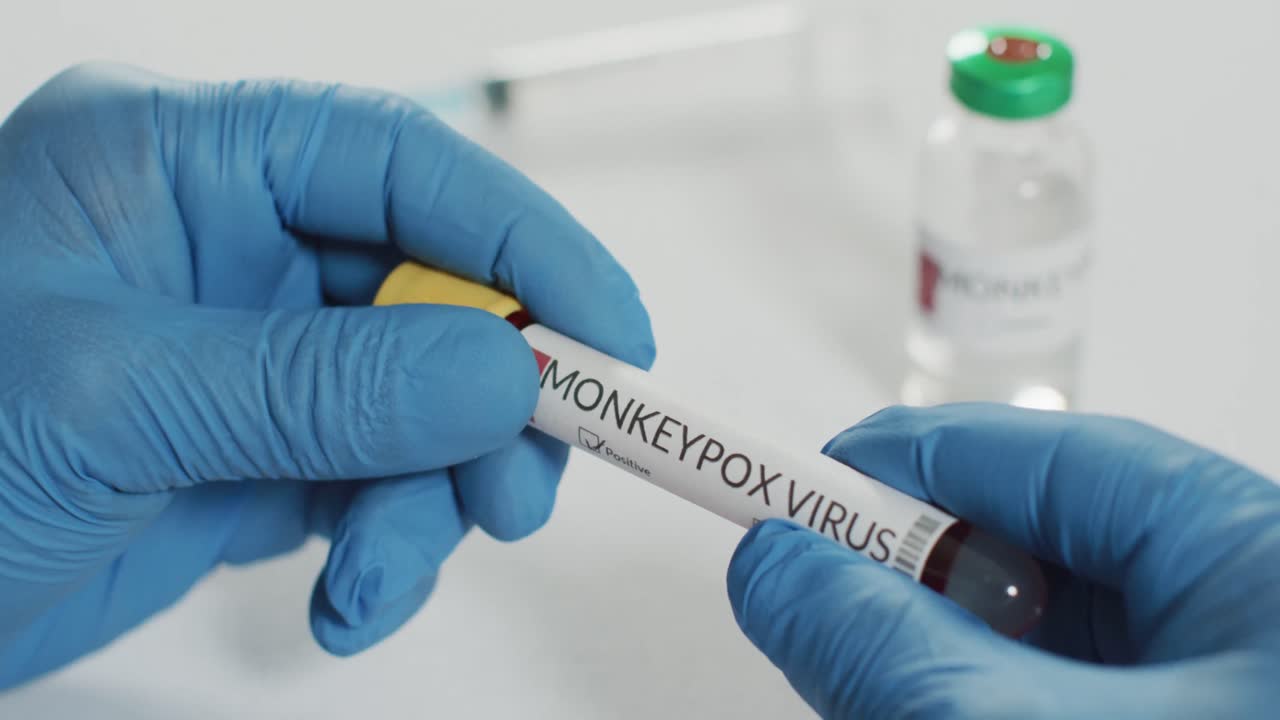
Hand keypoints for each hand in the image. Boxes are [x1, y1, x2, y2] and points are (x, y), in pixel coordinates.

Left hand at [0, 63, 653, 687]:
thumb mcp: (116, 402)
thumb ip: (323, 385)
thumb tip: (502, 374)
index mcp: (180, 166)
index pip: (397, 164)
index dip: (521, 239)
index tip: (608, 329)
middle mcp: (229, 248)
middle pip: (434, 290)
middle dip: (493, 395)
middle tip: (526, 481)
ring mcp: (253, 356)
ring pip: (422, 403)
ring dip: (438, 495)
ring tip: (390, 567)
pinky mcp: (259, 449)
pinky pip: (379, 481)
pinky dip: (390, 545)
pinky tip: (350, 595)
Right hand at [727, 404, 1279, 718]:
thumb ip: (887, 650)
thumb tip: (777, 567)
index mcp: (1247, 553)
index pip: (1030, 453)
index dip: (890, 463)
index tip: (785, 483)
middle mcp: (1243, 602)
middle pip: (1034, 539)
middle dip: (910, 573)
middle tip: (819, 607)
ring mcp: (1221, 681)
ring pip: (1042, 627)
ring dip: (940, 653)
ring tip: (883, 690)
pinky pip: (1062, 686)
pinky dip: (980, 698)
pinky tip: (940, 709)